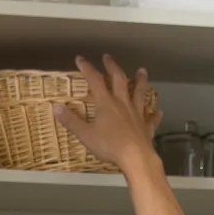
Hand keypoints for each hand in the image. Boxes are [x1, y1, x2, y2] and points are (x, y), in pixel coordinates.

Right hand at [52, 55, 157, 173]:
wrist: (135, 157)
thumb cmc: (109, 145)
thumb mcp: (85, 134)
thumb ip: (71, 121)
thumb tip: (56, 107)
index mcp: (106, 103)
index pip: (95, 80)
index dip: (87, 68)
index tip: (80, 59)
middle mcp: (122, 103)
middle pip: (119, 79)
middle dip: (112, 66)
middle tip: (108, 57)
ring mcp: (137, 113)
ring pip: (140, 93)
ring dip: (141, 80)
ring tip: (142, 70)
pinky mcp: (146, 126)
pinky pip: (151, 118)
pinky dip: (154, 114)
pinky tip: (158, 111)